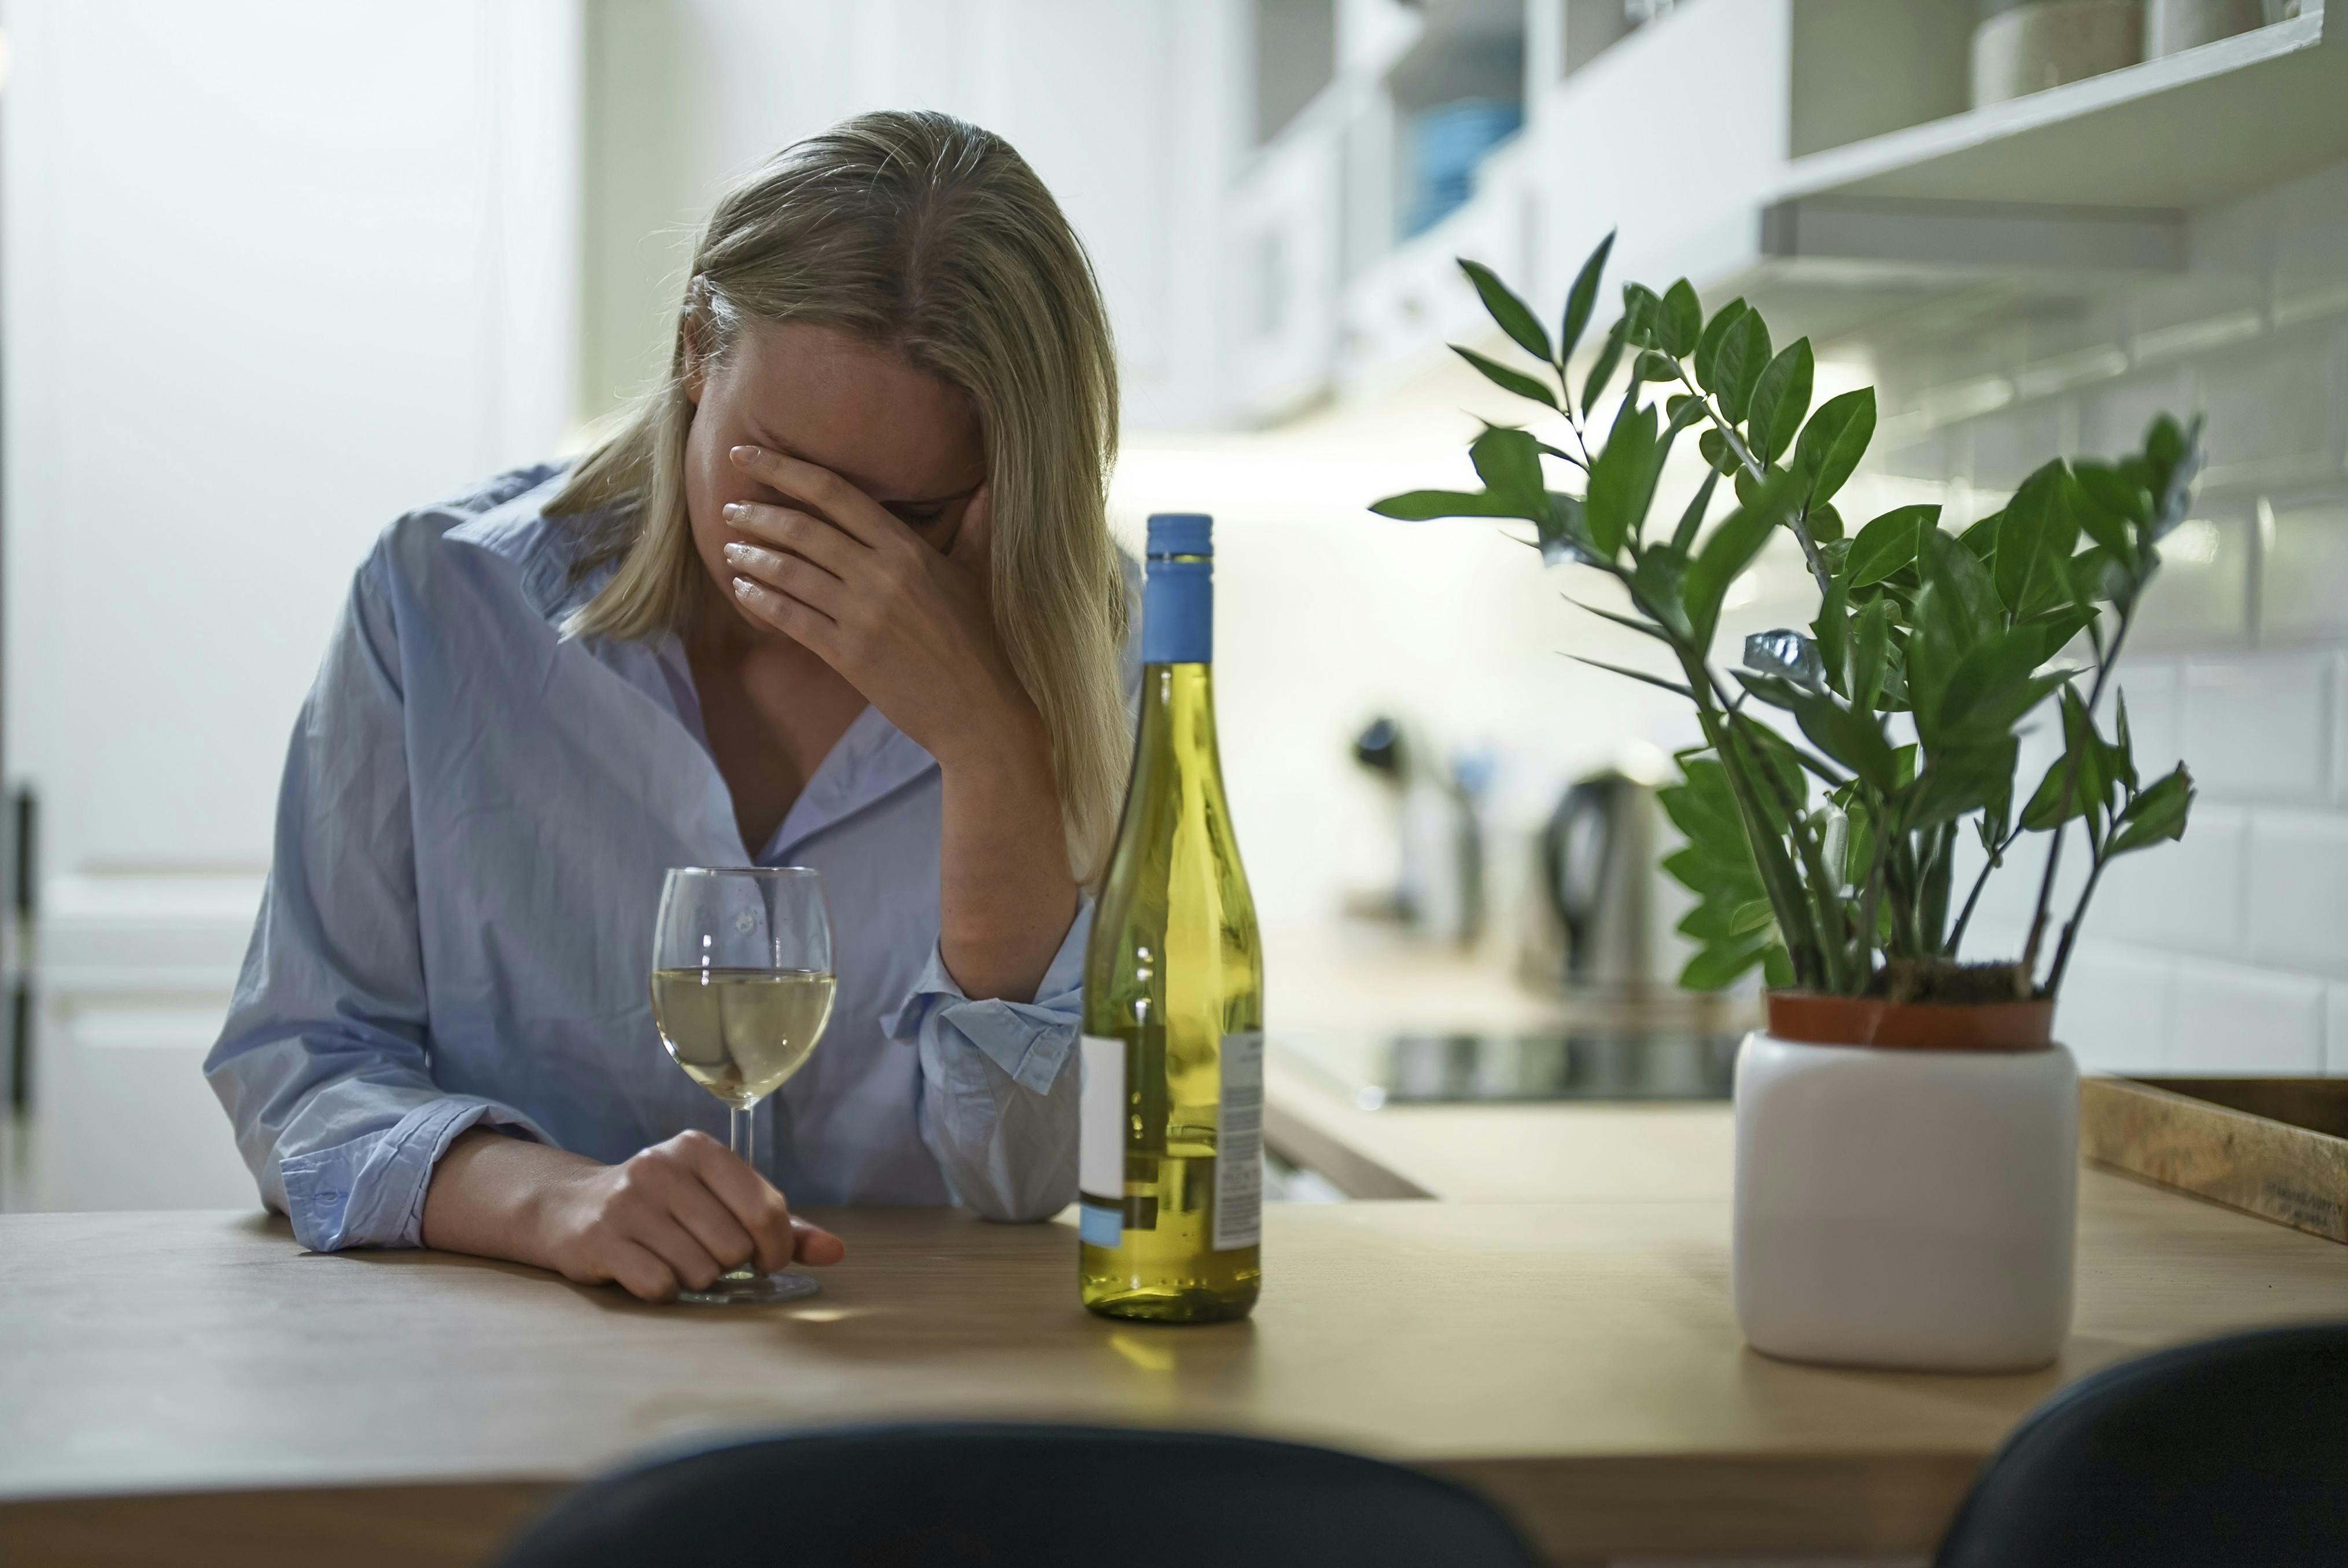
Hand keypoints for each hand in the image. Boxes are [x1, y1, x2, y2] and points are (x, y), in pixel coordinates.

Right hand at [532, 1130, 844, 1302]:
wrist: (572, 1208)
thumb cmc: (663, 1208)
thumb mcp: (719, 1201)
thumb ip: (779, 1226)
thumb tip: (837, 1252)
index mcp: (699, 1149)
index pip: (765, 1209)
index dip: (775, 1248)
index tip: (765, 1260)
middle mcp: (661, 1167)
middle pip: (733, 1247)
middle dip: (727, 1265)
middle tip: (705, 1256)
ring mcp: (628, 1203)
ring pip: (699, 1271)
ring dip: (694, 1279)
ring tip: (673, 1260)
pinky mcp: (600, 1239)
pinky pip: (659, 1286)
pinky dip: (662, 1291)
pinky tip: (647, 1271)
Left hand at [718, 445, 1040, 770]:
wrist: (978, 710)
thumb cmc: (979, 641)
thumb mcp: (977, 575)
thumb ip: (974, 527)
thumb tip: (987, 489)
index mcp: (907, 549)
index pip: (835, 494)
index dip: (784, 469)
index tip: (745, 454)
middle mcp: (881, 575)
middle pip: (803, 530)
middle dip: (757, 514)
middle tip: (730, 507)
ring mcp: (861, 616)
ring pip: (790, 572)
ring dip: (752, 556)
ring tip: (731, 548)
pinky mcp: (848, 654)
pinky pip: (791, 618)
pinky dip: (760, 600)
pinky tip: (742, 590)